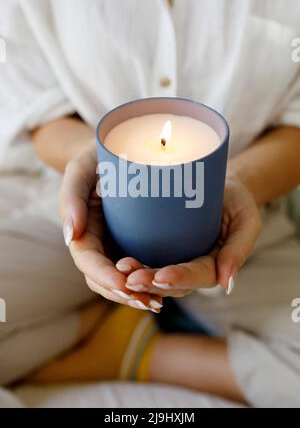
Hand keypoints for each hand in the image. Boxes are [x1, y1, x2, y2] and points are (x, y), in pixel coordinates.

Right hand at [59, 142, 161, 311]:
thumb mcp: (82, 167)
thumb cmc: (99, 156)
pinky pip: (141, 269)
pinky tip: (168, 288)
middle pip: (104, 279)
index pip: (87, 260)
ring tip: (158, 302)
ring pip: (122, 281)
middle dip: (124, 294)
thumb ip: (71, 195)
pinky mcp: (138, 244)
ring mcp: (118, 246)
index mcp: (83, 229)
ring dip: (138, 296)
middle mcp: (100, 243)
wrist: (123, 148)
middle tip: (149, 301)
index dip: (103, 276)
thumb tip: (70, 235)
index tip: (124, 283)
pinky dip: (151, 284)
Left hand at [118, 175, 261, 295]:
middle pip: (169, 283)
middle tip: (130, 278)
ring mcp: (170, 260)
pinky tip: (113, 261)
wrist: (217, 183)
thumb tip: (227, 284)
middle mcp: (188, 268)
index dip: (179, 278)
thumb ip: (239, 249)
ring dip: (134, 277)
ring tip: (119, 269)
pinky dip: (128, 265)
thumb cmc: (234, 201)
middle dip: (149, 282)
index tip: (161, 276)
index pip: (196, 276)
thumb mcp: (246, 220)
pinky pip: (140, 260)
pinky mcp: (155, 248)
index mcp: (212, 266)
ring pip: (150, 277)